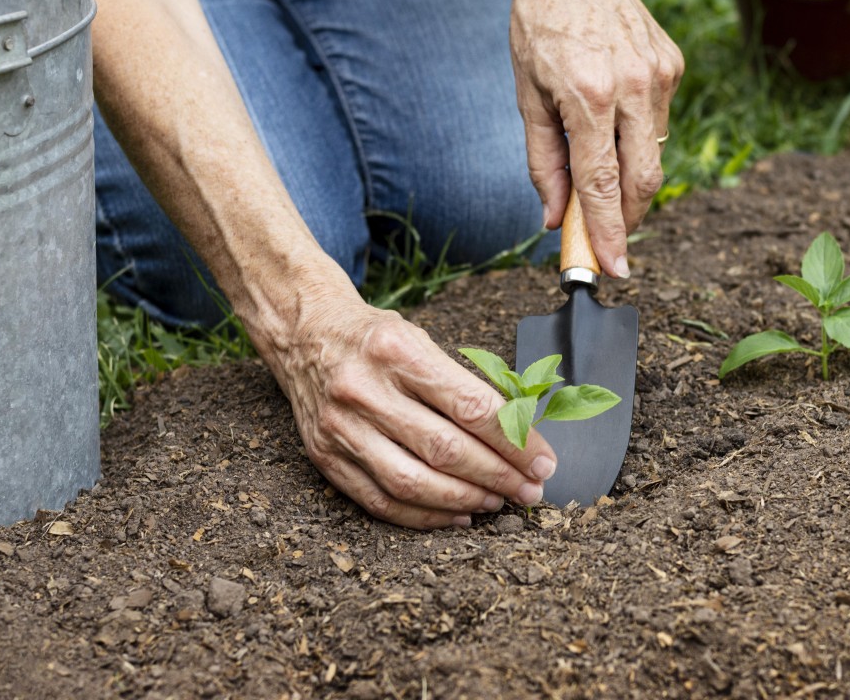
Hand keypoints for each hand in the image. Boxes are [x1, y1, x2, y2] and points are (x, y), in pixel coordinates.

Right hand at [262, 277, 557, 529]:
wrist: (305, 334)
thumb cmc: (377, 339)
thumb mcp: (422, 339)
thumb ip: (464, 384)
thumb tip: (521, 436)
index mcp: (397, 351)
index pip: (470, 407)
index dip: (515, 442)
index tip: (543, 462)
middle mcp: (363, 389)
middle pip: (445, 449)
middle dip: (498, 477)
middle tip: (529, 491)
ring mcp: (340, 427)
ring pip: (412, 482)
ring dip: (464, 500)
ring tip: (497, 503)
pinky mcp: (324, 457)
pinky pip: (380, 500)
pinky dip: (424, 516)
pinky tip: (457, 514)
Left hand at [511, 0, 683, 277]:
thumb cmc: (540, 24)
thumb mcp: (526, 94)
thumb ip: (544, 161)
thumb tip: (556, 217)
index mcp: (587, 95)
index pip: (601, 183)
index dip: (608, 232)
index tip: (614, 269)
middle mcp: (632, 88)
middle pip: (642, 180)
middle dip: (627, 219)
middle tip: (609, 240)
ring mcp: (660, 76)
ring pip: (654, 156)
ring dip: (629, 182)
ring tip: (601, 179)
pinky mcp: (673, 67)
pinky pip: (658, 125)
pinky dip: (636, 140)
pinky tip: (613, 121)